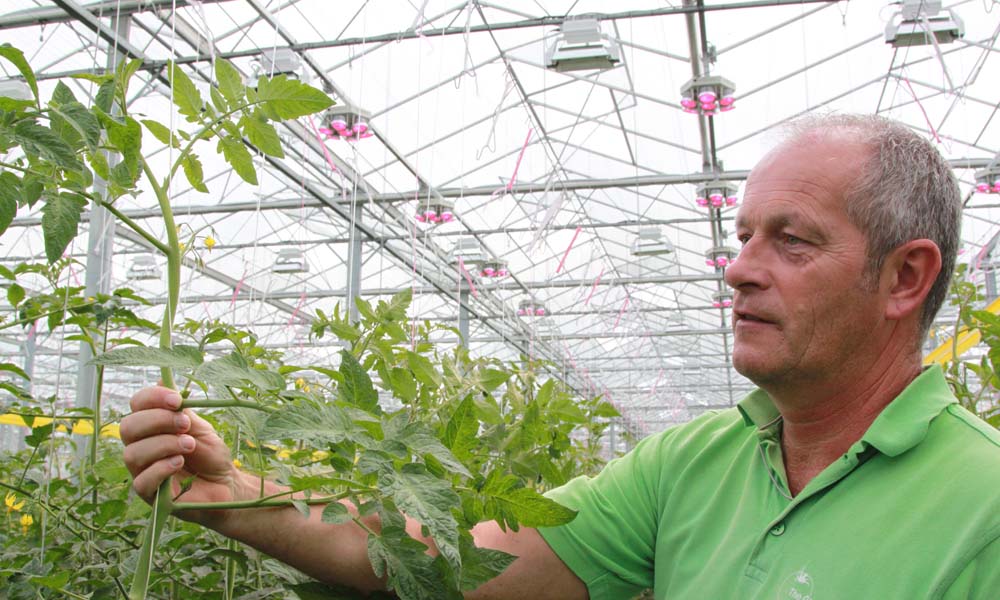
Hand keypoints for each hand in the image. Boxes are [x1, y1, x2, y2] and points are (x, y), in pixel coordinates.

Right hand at [121, 386, 241, 524]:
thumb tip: (164, 383)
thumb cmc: (211, 456)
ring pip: (133, 454)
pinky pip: (141, 481)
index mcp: (152, 427)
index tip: (176, 400)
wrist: (226, 485)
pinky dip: (160, 468)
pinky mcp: (149, 494)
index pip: (137, 405)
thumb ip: (181, 412)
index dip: (152, 398)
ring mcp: (142, 471)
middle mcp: (141, 447)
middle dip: (158, 421)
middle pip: (128, 427)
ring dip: (163, 444)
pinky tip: (179, 462)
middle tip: (185, 425)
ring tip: (189, 446)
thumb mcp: (199, 429)